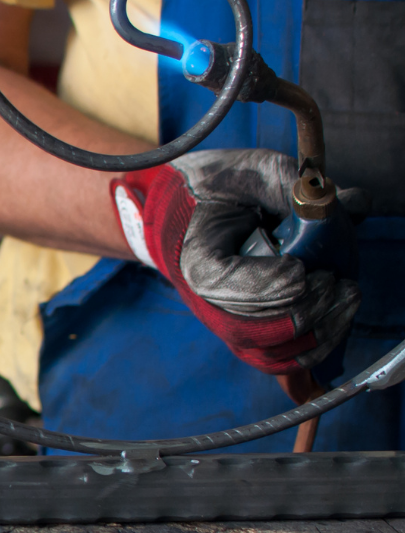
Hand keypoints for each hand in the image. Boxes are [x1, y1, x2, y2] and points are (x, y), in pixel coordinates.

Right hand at [111, 149, 359, 374]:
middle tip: (335, 280)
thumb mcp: (247, 172)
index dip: (272, 284)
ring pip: (272, 353)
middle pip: (256, 331)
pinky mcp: (249, 331)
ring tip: (345, 297)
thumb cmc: (212, 191)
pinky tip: (337, 319)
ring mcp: (227, 322)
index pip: (229, 289)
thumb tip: (349, 203)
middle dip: (306, 310)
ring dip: (318, 332)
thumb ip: (290, 183)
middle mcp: (208, 304)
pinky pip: (278, 359)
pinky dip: (313, 348)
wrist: (183, 213)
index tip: (302, 266)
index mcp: (198, 263)